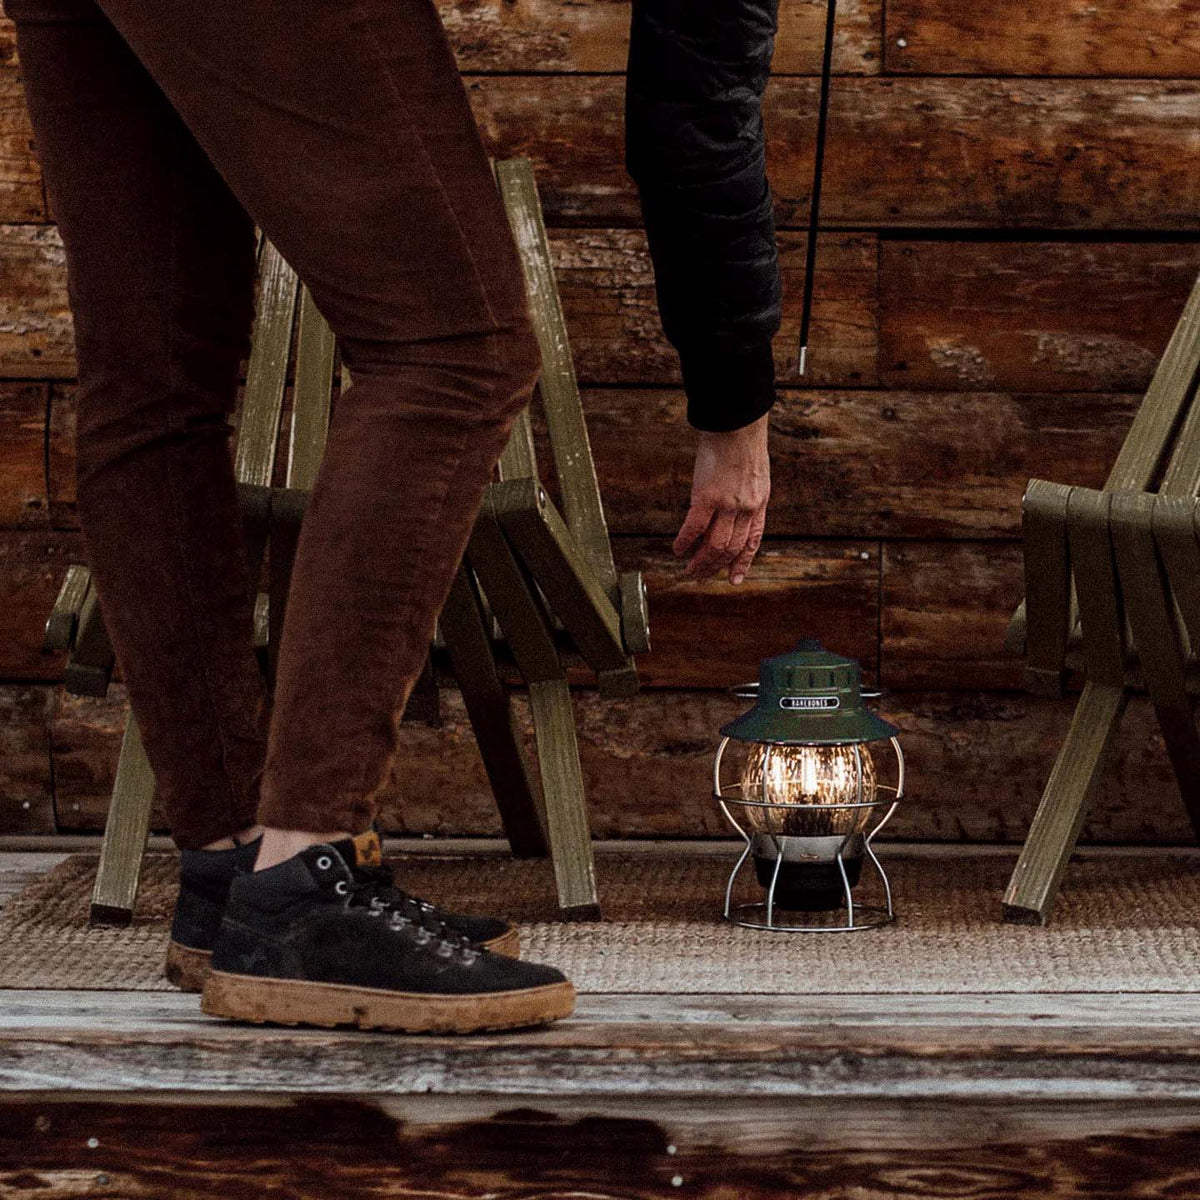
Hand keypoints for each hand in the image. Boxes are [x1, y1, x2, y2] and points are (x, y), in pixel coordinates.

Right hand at [673, 413, 769, 584]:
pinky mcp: (706, 496)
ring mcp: (727, 504)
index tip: (733, 578)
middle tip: (700, 575)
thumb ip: (747, 494)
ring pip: (715, 545)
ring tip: (689, 568)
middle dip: (715, 566)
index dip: (742, 562)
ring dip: (700, 561)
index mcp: (760, 503)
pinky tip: (677, 549)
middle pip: (731, 548)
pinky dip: (685, 542)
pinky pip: (694, 528)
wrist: (737, 424)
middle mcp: (746, 508)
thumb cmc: (742, 442)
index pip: (752, 541)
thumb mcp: (755, 473)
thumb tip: (732, 509)